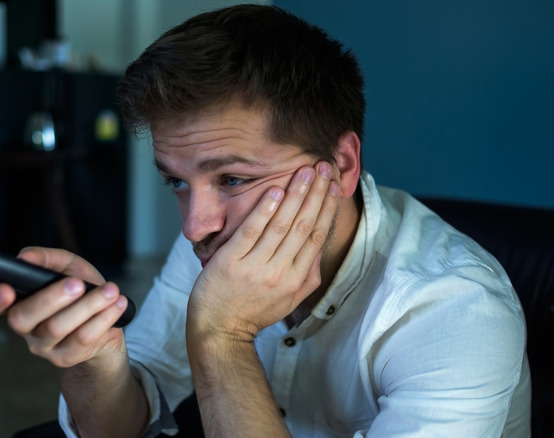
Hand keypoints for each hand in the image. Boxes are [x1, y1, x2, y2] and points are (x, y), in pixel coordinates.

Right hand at [0, 247, 129, 366]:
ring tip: (110, 290)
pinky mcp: (65, 357)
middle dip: (51, 298)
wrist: (105, 325)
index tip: (6, 289)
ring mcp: (43, 346)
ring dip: (88, 306)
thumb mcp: (68, 268)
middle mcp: (24, 327)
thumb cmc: (80, 292)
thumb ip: (48, 259)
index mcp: (18, 302)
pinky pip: (82, 338)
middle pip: (23, 318)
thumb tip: (26, 256)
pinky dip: (103, 318)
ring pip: (58, 328)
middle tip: (77, 284)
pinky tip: (117, 304)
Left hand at [187, 161, 340, 341]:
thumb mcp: (290, 299)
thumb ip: (308, 273)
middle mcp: (281, 273)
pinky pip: (252, 232)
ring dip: (295, 195)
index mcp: (297, 279)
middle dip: (315, 193)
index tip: (332, 186)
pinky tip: (275, 191)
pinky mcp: (232, 263)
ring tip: (303, 171)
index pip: (317, 236)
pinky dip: (265, 210)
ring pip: (282, 225)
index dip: (326, 208)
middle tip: (321, 167)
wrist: (220, 330)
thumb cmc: (254, 311)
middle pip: (304, 225)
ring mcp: (256, 267)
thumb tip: (319, 243)